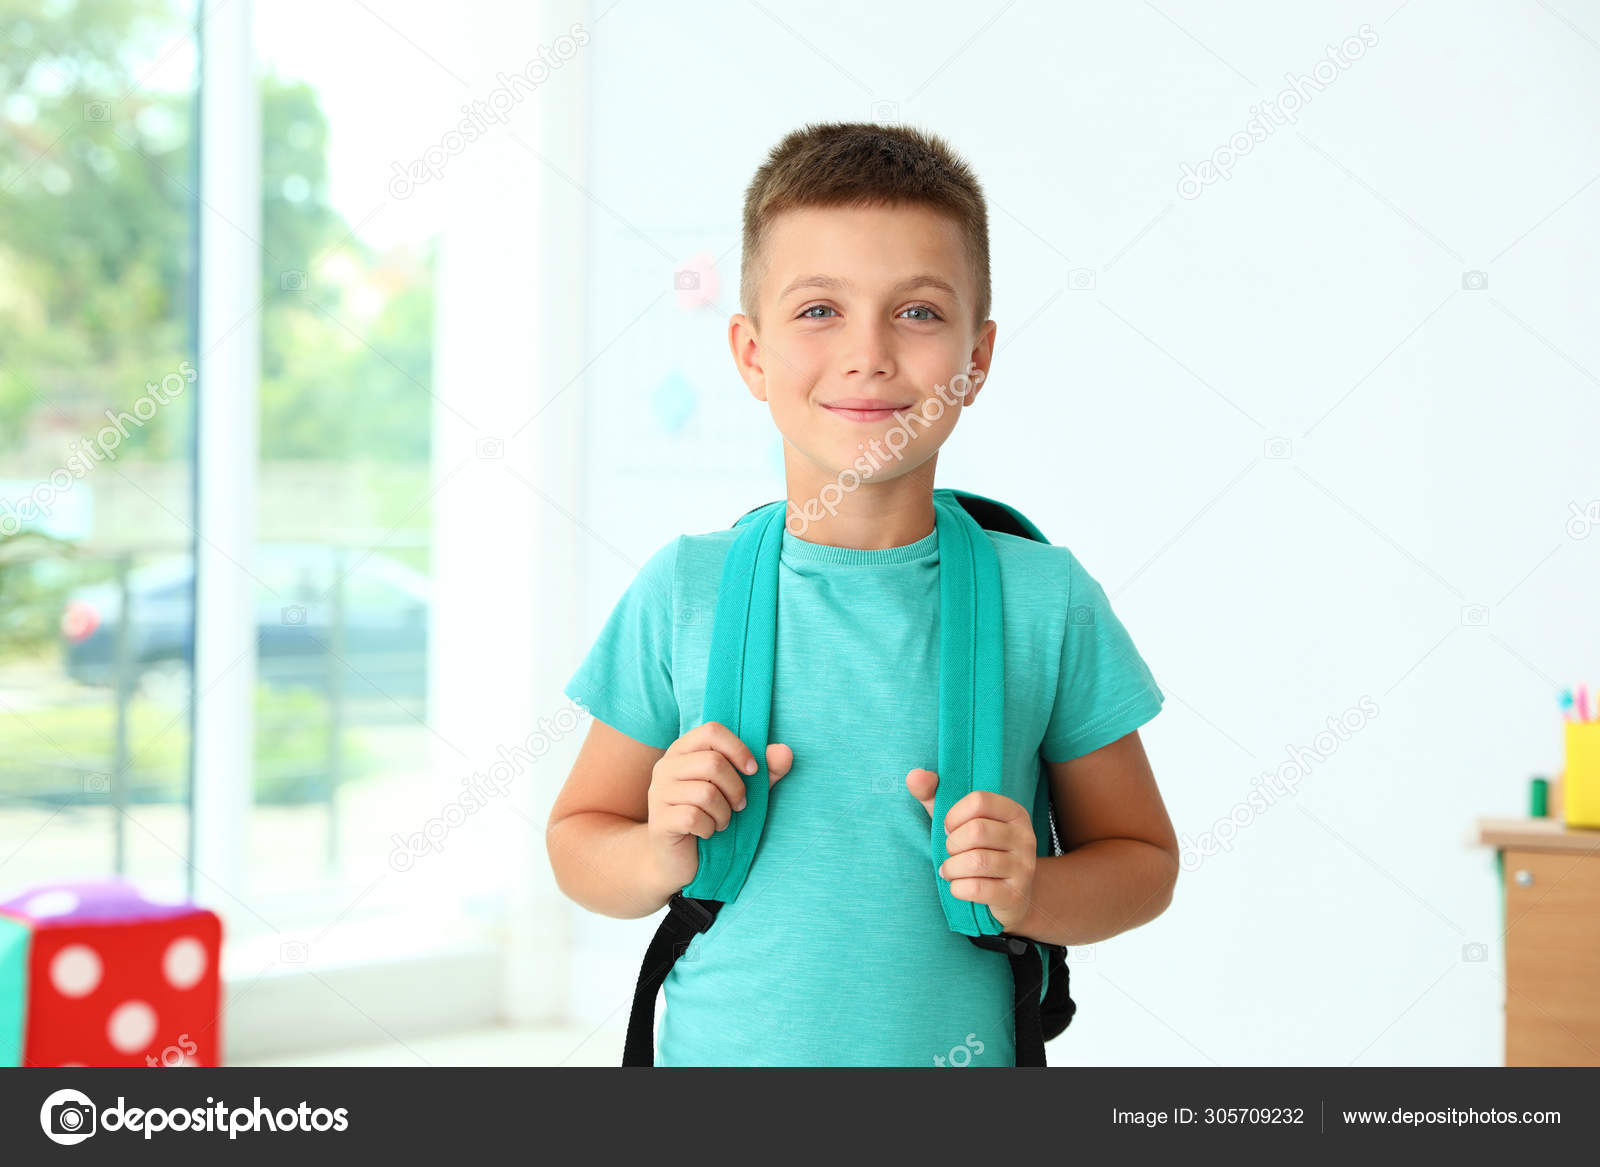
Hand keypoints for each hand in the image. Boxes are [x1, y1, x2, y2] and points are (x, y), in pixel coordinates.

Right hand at [647, 720, 792, 890]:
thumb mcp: (742, 790)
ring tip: (722, 821)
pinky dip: (709, 828)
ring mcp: (659, 794)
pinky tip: (707, 832)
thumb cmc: (711, 815)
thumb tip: (785, 751)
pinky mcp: (659, 822)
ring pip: (705, 793)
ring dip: (724, 813)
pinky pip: (693, 817)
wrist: (678, 858)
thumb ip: (765, 771)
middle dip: (736, 788)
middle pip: (712, 762)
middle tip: (740, 806)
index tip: (753, 772)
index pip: (712, 731)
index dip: (738, 748)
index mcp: (684, 751)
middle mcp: (666, 767)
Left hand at [905, 768, 1036, 931]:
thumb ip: (933, 796)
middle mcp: (1025, 836)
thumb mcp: (957, 822)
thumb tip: (914, 775)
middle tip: (951, 852)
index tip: (949, 828)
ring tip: (949, 871)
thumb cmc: (977, 851)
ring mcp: (1024, 867)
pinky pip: (978, 888)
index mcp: (1014, 812)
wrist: (1010, 896)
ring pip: (977, 861)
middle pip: (977, 831)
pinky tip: (957, 887)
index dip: (954, 815)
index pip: (979, 801)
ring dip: (952, 868)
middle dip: (952, 844)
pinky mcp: (1016, 895)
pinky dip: (957, 888)